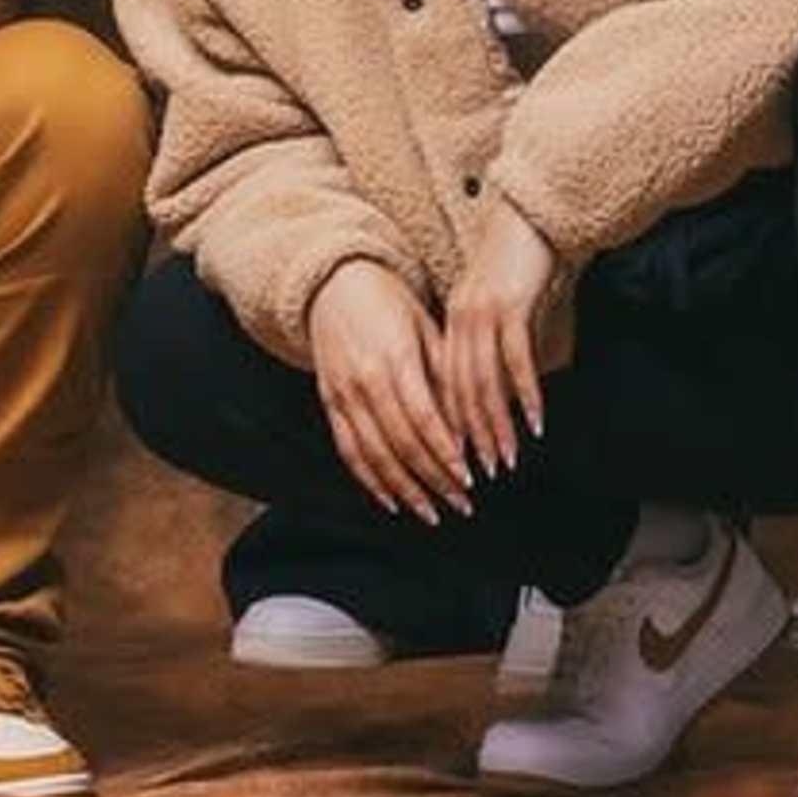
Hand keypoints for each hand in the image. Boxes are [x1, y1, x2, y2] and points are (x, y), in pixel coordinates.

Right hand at [307, 256, 473, 525]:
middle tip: (461, 503)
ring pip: (374, 455)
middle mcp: (365, 381)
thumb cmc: (392, 304)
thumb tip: (468, 428)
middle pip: (402, 444)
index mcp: (395, 359)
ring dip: (404, 490)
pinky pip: (348, 451)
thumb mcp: (427, 328)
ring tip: (430, 512)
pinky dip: (369, 480)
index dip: (446, 453)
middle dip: (434, 479)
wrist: (335, 284)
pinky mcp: (328, 403)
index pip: (424, 419)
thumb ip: (445, 376)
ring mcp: (342, 394)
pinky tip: (391, 501)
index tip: (469, 477)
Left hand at [433, 198, 555, 480]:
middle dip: (471, 437)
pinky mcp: (511, 306)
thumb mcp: (497, 306)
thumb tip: (498, 385)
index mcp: (451, 321)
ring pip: (483, 382)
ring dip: (497, 425)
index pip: (443, 385)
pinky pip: (515, 360)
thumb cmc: (519, 263)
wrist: (532, 215)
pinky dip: (524, 395)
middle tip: (482, 474)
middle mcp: (460, 320)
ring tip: (507, 458)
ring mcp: (483, 313)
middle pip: (458, 391)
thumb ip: (490, 342)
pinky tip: (535, 421)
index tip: (459, 459)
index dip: (450, 425)